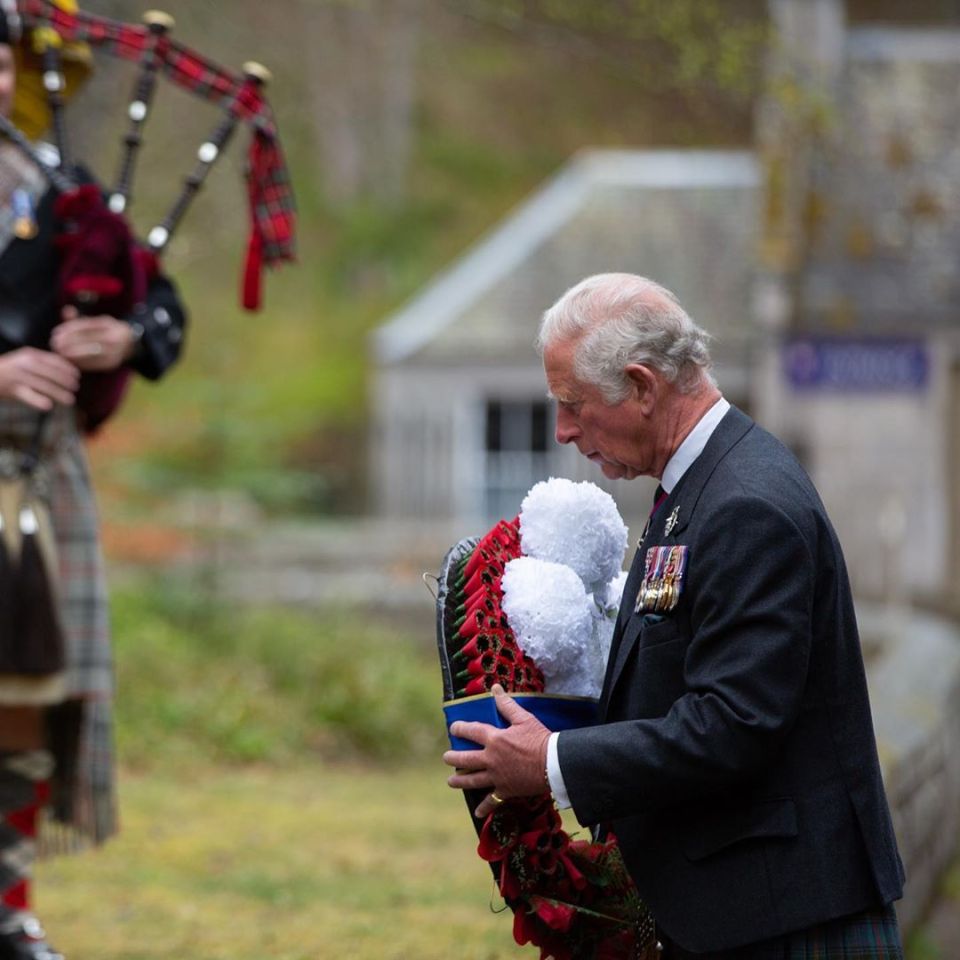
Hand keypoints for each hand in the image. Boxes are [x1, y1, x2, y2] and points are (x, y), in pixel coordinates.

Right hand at [0, 347, 78, 409]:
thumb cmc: (9, 370)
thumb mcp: (24, 360)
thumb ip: (42, 363)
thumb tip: (66, 369)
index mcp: (30, 355)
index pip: (53, 360)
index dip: (67, 368)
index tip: (77, 375)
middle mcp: (25, 364)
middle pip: (50, 372)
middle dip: (65, 380)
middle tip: (76, 387)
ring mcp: (18, 376)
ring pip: (43, 385)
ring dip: (58, 393)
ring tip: (70, 400)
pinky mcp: (11, 389)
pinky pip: (28, 395)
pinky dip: (38, 401)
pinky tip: (49, 406)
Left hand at [50, 306, 135, 370]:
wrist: (131, 345)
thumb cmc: (107, 331)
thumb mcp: (96, 322)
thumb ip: (80, 319)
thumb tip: (66, 310)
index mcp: (109, 325)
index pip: (87, 326)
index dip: (70, 329)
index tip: (56, 332)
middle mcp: (114, 338)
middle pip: (88, 340)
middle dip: (69, 342)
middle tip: (54, 344)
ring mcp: (115, 352)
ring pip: (89, 353)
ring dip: (72, 353)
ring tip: (59, 352)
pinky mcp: (112, 364)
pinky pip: (92, 364)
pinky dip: (79, 362)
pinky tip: (68, 361)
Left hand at [443, 683, 550, 818]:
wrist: (554, 764)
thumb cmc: (540, 739)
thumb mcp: (524, 718)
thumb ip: (507, 705)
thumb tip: (495, 688)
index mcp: (495, 739)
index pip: (471, 731)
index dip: (459, 729)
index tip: (453, 729)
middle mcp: (491, 759)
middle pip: (465, 759)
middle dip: (453, 758)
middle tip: (446, 758)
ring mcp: (496, 777)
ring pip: (472, 780)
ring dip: (460, 781)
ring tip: (451, 781)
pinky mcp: (505, 791)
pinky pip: (492, 801)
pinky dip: (484, 807)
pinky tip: (477, 812)